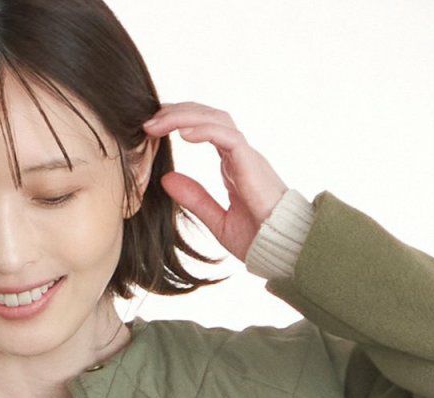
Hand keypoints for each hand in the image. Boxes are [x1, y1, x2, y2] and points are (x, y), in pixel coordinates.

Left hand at [141, 102, 288, 262]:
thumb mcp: (217, 220)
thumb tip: (166, 180)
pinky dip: (203, 130)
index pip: (206, 129)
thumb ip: (195, 198)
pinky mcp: (251, 162)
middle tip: (149, 120)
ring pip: (215, 119)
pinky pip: (226, 136)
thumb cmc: (258, 238)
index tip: (154, 129)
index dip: (180, 123)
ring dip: (185, 116)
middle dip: (178, 112)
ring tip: (158, 123)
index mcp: (233, 164)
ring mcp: (247, 155)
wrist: (284, 249)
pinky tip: (182, 132)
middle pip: (208, 116)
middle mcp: (240, 154)